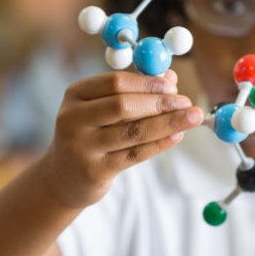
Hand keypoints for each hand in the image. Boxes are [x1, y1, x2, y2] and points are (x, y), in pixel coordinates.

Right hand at [40, 70, 203, 207]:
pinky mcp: (94, 171)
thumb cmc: (89, 136)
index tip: (172, 84)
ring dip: (167, 123)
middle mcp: (73, 119)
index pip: (114, 82)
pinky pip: (134, 154)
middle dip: (160, 102)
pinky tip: (177, 136)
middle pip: (123, 105)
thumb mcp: (100, 110)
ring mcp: (82, 147)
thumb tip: (170, 77)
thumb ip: (132, 93)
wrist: (63, 178)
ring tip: (192, 117)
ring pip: (133, 132)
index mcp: (74, 95)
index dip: (147, 82)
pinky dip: (159, 144)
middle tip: (186, 102)